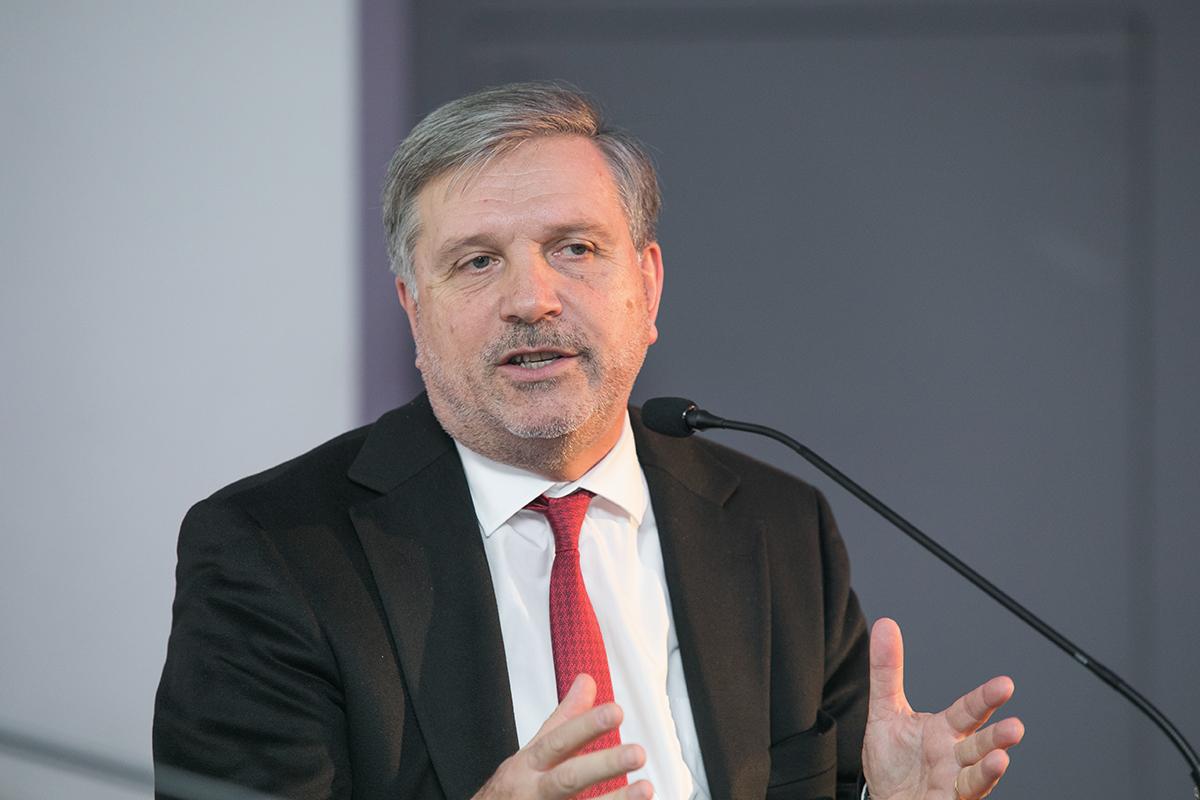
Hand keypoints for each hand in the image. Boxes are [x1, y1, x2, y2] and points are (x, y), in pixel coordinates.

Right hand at [473, 674, 652, 799]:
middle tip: (637, 753)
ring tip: (646, 789)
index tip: (615, 711)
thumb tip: (587, 682)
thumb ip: (564, 719)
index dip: (585, 726)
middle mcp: (536, 791)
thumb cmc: (515, 788)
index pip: (558, 740)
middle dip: (603, 765)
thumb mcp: (533, 750)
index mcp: (531, 764)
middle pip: (568, 778)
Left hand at [862, 618, 1023, 799]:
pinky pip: (963, 795)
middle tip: (1016, 727)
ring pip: (977, 774)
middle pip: (981, 743)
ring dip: (991, 768)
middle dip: (999, 735)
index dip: (986, 698)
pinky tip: (982, 777)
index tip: (1005, 684)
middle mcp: (954, 755)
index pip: (968, 710)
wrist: (885, 799)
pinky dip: (974, 787)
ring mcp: (952, 782)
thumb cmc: (892, 761)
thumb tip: (885, 626)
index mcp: (944, 730)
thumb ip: (887, 671)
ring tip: (1001, 757)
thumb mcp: (885, 711)